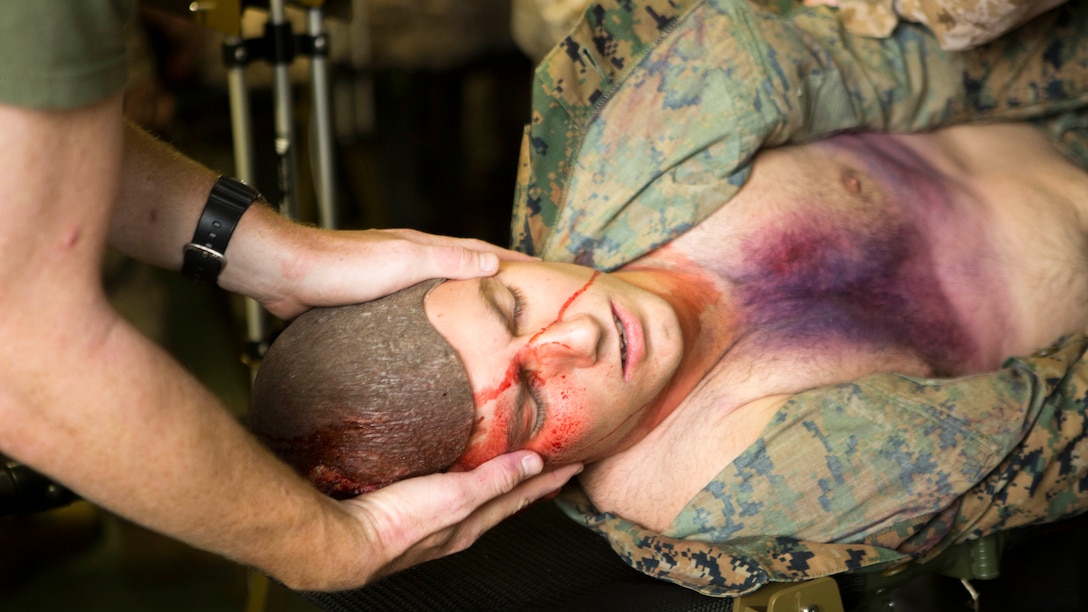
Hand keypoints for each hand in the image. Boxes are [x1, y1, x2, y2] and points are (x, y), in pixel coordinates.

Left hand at [250, 226, 536, 319]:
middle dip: (496, 280)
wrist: (285, 273)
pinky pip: (413, 311)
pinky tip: (435, 341)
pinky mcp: (369, 302)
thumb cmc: (342, 266)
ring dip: (466, 301)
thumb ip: (447, 260)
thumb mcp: (404, 260)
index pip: (480, 251)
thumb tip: (492, 262)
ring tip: (490, 324)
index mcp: (424, 247)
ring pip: (439, 291)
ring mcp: (390, 280)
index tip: (544, 271)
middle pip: (464, 268)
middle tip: (526, 301)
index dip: (514, 260)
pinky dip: (434, 319)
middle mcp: (410, 260)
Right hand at [308, 451, 581, 590]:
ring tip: (511, 465)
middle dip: (528, 483)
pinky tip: (453, 471)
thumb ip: (495, 480)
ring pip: (477, 497)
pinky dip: (464, 480)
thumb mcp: (457, 497)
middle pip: (503, 500)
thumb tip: (534, 466)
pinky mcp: (410, 511)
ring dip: (498, 482)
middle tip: (551, 466)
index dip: (548, 480)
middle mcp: (459, 525)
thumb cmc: (401, 523)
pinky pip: (449, 492)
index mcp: (474, 522)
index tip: (574, 464)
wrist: (348, 543)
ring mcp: (435, 521)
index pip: (521, 496)